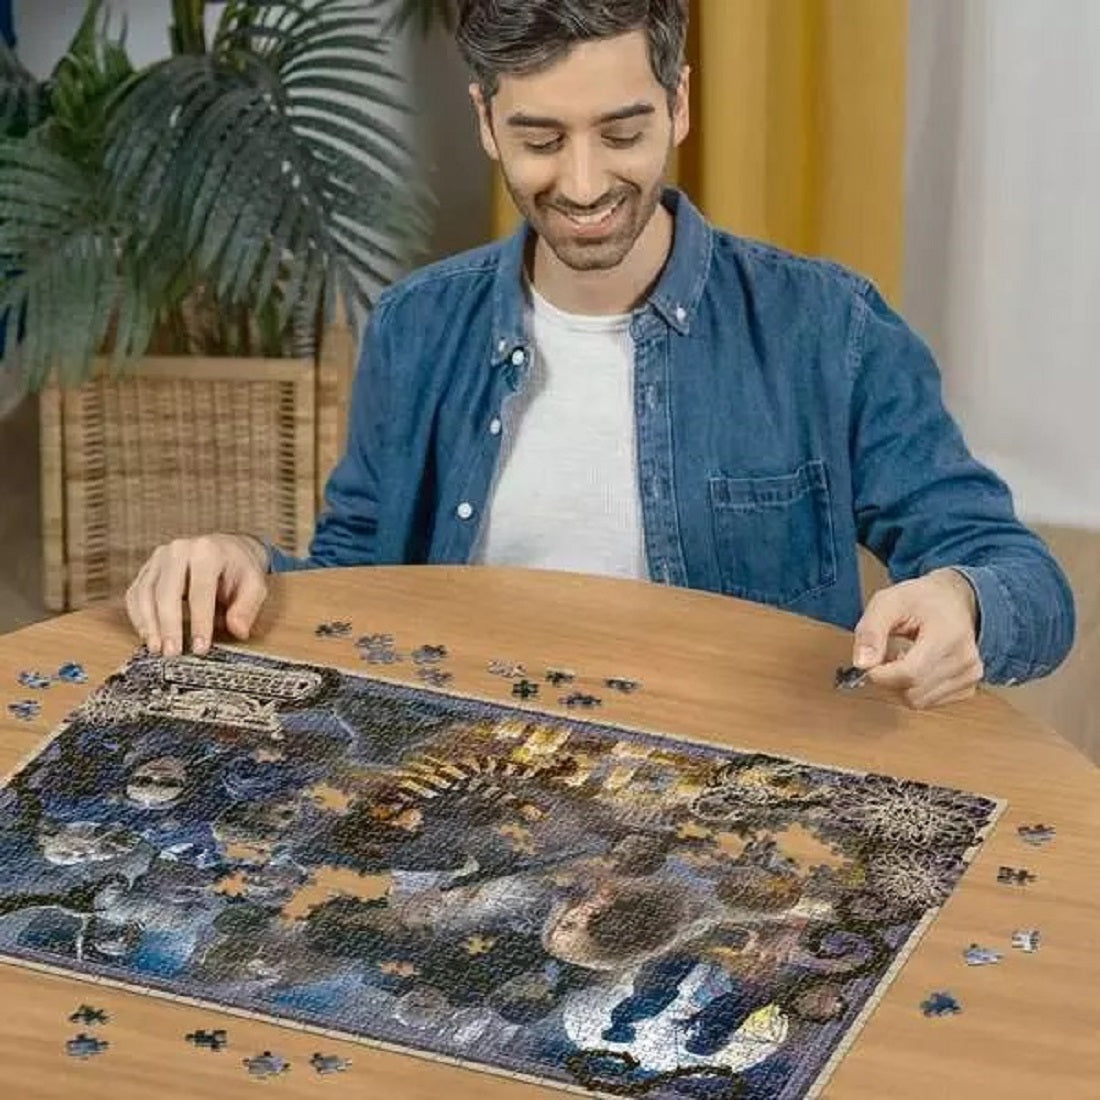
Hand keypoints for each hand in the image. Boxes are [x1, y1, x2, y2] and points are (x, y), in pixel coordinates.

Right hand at [125, 534, 268, 657]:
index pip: (200, 591)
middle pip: (166, 592)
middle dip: (168, 626)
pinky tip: (147, 635)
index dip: (199, 622)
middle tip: (172, 653)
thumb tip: (237, 631)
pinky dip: (138, 617)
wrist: (227, 549)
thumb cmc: (240, 569)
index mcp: (207, 552)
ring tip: (157, 649)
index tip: (200, 648)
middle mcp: (179, 550)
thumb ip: (247, 607)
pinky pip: (136, 593)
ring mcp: (159, 558)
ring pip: (145, 593)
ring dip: (148, 624)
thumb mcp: (255, 585)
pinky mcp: (147, 568)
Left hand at [852, 568, 982, 708]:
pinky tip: (916, 667)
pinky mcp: (968, 688)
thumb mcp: (887, 602)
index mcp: (948, 635)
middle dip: (888, 678)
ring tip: (902, 657)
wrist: (954, 600)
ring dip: (900, 685)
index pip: (909, 674)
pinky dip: (914, 689)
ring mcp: (969, 676)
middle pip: (911, 692)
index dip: (880, 674)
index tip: (870, 660)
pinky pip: (928, 702)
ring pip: (917, 701)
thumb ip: (870, 631)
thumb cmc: (922, 599)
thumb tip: (862, 663)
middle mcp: (964, 660)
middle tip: (887, 653)